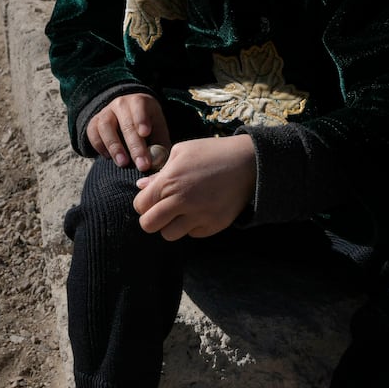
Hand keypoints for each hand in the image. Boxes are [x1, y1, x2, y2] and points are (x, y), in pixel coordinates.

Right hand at [85, 93, 169, 171]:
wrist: (127, 116)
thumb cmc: (147, 125)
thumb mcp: (158, 127)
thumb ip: (160, 144)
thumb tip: (160, 161)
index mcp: (140, 101)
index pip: (140, 107)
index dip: (142, 119)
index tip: (145, 133)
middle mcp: (120, 104)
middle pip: (126, 123)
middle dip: (134, 146)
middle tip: (142, 164)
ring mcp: (105, 112)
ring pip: (105, 126)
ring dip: (114, 146)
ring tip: (123, 163)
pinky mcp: (93, 123)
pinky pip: (93, 134)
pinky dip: (99, 146)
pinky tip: (108, 157)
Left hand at [133, 134, 254, 239]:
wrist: (248, 162)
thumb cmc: (211, 152)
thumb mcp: (181, 152)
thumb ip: (159, 173)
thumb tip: (141, 186)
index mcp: (169, 182)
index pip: (140, 205)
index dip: (143, 203)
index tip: (151, 200)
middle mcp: (182, 201)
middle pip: (149, 226)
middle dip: (151, 219)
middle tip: (161, 212)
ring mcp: (199, 216)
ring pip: (169, 235)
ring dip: (171, 226)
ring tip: (181, 213)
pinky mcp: (214, 225)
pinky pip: (192, 234)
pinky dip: (192, 227)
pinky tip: (199, 211)